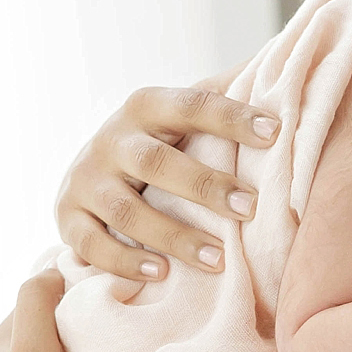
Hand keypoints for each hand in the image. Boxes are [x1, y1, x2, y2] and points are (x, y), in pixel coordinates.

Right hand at [56, 82, 278, 280]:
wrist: (87, 171)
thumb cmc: (158, 142)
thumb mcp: (180, 117)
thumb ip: (222, 100)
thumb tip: (284, 78)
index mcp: (146, 107)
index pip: (191, 105)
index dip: (232, 118)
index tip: (275, 133)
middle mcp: (111, 139)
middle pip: (156, 162)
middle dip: (205, 186)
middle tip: (249, 208)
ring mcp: (85, 180)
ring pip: (126, 210)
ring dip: (173, 235)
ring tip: (218, 258)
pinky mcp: (67, 217)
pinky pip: (91, 243)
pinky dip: (125, 260)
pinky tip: (161, 273)